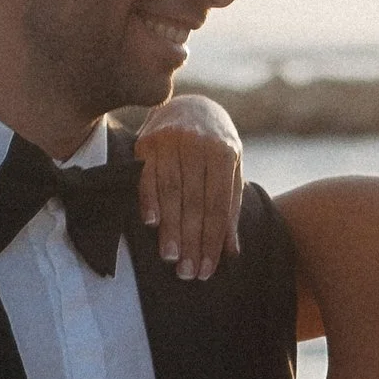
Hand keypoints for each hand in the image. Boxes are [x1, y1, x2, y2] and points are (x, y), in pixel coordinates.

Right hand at [135, 96, 243, 280]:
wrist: (190, 105)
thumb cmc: (215, 145)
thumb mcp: (231, 169)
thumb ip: (230, 208)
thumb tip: (231, 252)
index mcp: (224, 152)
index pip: (219, 206)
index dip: (213, 240)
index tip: (208, 270)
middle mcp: (199, 144)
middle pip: (195, 202)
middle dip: (192, 241)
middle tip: (188, 273)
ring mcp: (171, 140)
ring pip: (171, 192)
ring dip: (170, 228)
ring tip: (171, 258)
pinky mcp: (146, 141)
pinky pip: (146, 175)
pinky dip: (148, 199)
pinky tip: (151, 223)